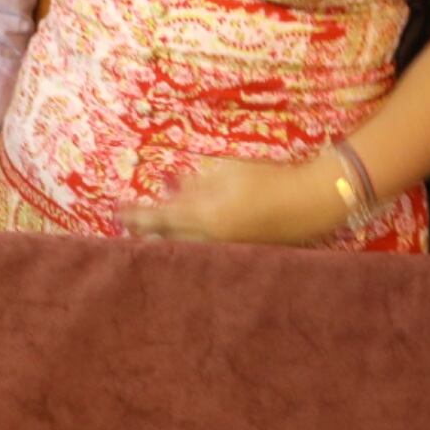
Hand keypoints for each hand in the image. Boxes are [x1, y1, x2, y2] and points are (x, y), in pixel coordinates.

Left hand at [122, 156, 344, 246]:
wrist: (312, 202)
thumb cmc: (270, 179)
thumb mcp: (228, 171)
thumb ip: (195, 183)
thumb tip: (168, 188)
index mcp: (207, 219)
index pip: (161, 218)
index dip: (137, 216)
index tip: (117, 213)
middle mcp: (213, 242)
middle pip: (169, 243)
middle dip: (148, 236)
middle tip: (127, 230)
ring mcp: (228, 254)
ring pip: (187, 252)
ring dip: (168, 243)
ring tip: (149, 238)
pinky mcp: (241, 257)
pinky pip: (207, 255)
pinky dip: (192, 248)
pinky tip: (186, 242)